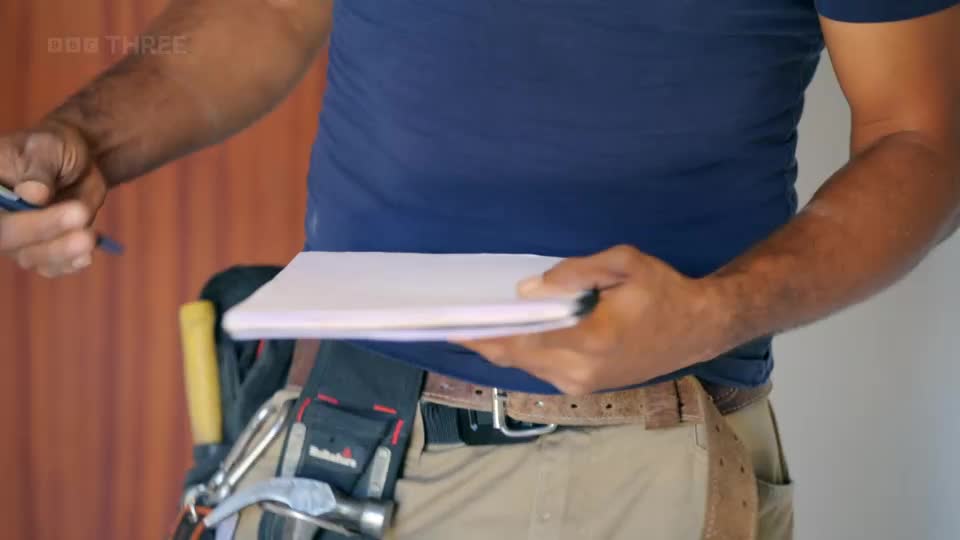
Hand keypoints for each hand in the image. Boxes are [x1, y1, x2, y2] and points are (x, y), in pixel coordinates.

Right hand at [0, 120, 107, 276]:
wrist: (77, 163)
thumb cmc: (54, 149)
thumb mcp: (46, 147)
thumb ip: (38, 169)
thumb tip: (33, 194)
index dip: (3, 220)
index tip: (32, 203)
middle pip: (5, 235)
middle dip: (41, 228)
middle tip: (79, 214)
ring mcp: (16, 239)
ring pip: (30, 256)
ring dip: (60, 251)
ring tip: (90, 237)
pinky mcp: (41, 251)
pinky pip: (50, 266)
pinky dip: (68, 263)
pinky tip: (86, 256)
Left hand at [455, 245, 733, 394]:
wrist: (699, 328)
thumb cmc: (663, 290)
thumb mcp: (623, 265)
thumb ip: (573, 274)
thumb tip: (526, 290)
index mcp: (589, 341)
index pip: (520, 340)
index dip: (483, 332)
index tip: (450, 322)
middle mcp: (580, 371)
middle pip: (515, 357)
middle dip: (484, 338)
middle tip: (453, 316)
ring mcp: (582, 385)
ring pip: (526, 366)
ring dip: (502, 345)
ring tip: (477, 319)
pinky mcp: (585, 388)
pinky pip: (541, 369)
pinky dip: (522, 351)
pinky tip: (512, 330)